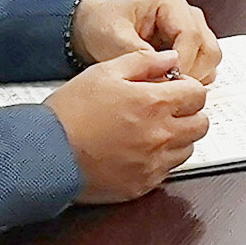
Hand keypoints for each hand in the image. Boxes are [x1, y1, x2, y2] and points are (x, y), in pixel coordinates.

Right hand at [45, 50, 207, 202]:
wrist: (44, 154)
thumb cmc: (70, 113)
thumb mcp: (105, 72)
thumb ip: (144, 61)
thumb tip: (170, 59)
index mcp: (154, 104)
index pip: (198, 95)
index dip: (188, 88)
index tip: (174, 89)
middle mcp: (159, 135)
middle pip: (200, 124)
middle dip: (189, 113)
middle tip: (168, 109)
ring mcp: (152, 164)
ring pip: (187, 149)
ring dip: (178, 137)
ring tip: (152, 130)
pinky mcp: (141, 185)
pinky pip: (166, 172)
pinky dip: (160, 160)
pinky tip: (139, 151)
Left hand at [72, 0, 222, 82]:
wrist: (93, 27)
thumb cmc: (103, 24)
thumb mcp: (113, 37)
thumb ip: (137, 53)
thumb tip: (161, 73)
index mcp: (171, 5)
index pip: (191, 35)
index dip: (182, 62)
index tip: (167, 80)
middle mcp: (187, 17)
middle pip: (209, 49)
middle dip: (192, 73)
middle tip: (169, 90)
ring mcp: (192, 33)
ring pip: (210, 60)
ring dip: (194, 78)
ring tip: (167, 89)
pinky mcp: (190, 50)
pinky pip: (203, 68)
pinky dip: (191, 81)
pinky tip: (169, 87)